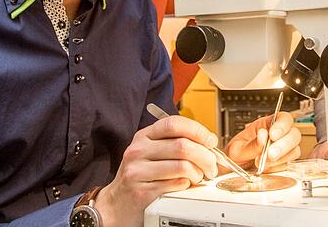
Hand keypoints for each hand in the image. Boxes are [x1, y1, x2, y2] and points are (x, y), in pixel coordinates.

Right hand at [96, 115, 218, 226]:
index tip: (210, 140)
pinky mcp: (142, 192)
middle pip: (182, 145)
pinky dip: (187, 185)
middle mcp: (138, 151)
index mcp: (144, 136)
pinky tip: (184, 185)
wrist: (116, 204)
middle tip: (212, 165)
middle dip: (205, 156)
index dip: (197, 130)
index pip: (174, 123)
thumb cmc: (139, 176)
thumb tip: (208, 141)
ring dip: (198, 173)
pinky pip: (176, 184)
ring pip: (182, 166)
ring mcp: (138, 171)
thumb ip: (174, 142)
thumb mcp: (151, 152)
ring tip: (198, 177)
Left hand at [224, 111, 300, 172]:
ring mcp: (283, 150)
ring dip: (281, 158)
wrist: (232, 172)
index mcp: (265, 125)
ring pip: (295, 149)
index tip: (273, 135)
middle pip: (294, 134)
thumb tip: (263, 136)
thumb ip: (250, 144)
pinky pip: (289, 164)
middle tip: (270, 154)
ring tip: (264, 163)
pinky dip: (279, 167)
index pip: (283, 118)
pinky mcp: (283, 163)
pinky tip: (267, 168)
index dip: (282, 125)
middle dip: (283, 145)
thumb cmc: (234, 156)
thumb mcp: (236, 149)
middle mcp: (277, 136)